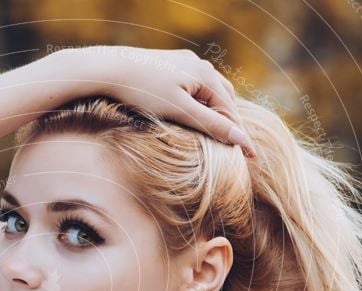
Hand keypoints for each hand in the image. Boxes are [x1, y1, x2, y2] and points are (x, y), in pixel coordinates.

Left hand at [53, 46, 255, 156]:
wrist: (109, 68)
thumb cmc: (143, 91)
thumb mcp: (179, 111)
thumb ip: (210, 125)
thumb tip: (241, 139)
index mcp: (206, 75)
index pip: (230, 111)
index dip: (241, 135)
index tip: (252, 157)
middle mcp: (200, 64)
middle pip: (223, 98)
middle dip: (231, 122)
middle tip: (240, 146)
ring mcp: (184, 62)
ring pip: (208, 91)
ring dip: (217, 111)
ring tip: (222, 131)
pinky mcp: (169, 65)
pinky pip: (193, 86)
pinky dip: (200, 102)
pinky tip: (195, 113)